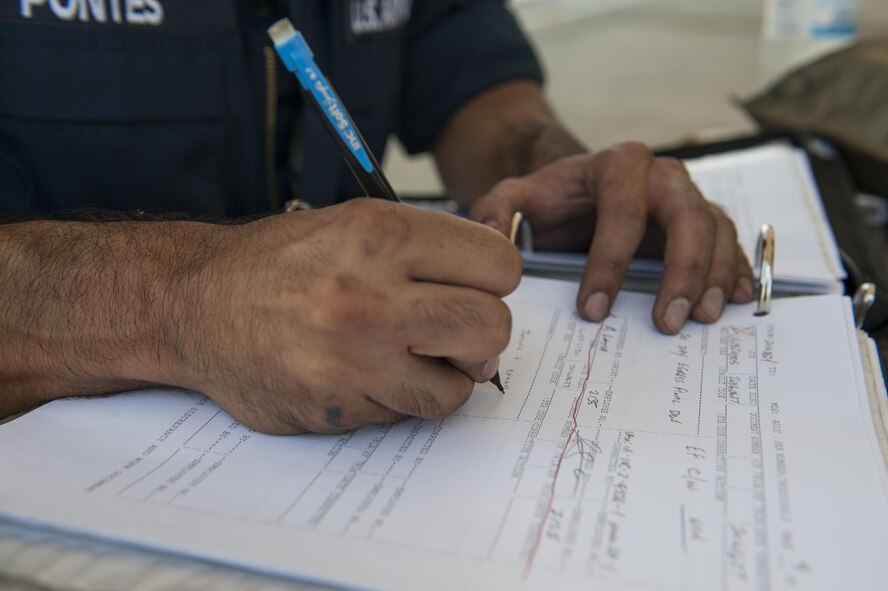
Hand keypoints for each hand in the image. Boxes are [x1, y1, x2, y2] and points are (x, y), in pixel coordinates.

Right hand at [174, 199, 520, 433]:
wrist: (194, 304)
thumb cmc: (278, 263)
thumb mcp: (353, 222)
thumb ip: (426, 248)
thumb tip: (494, 285)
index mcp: (380, 233)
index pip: (499, 265)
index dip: (495, 281)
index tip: (477, 289)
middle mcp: (369, 293)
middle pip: (493, 327)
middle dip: (482, 335)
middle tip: (456, 333)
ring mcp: (353, 356)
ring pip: (458, 385)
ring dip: (444, 376)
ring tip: (408, 357)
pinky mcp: (338, 404)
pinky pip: (411, 414)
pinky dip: (403, 400)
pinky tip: (372, 376)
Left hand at [469, 142, 753, 333]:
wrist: (582, 193)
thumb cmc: (552, 199)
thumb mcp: (516, 197)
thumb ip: (496, 207)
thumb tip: (489, 231)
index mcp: (618, 164)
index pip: (621, 211)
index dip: (609, 262)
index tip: (592, 309)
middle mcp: (663, 175)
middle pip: (687, 217)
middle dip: (681, 272)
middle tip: (666, 322)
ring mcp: (690, 197)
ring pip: (717, 230)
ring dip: (714, 277)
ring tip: (702, 319)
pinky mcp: (706, 222)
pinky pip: (730, 243)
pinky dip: (735, 271)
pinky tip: (734, 301)